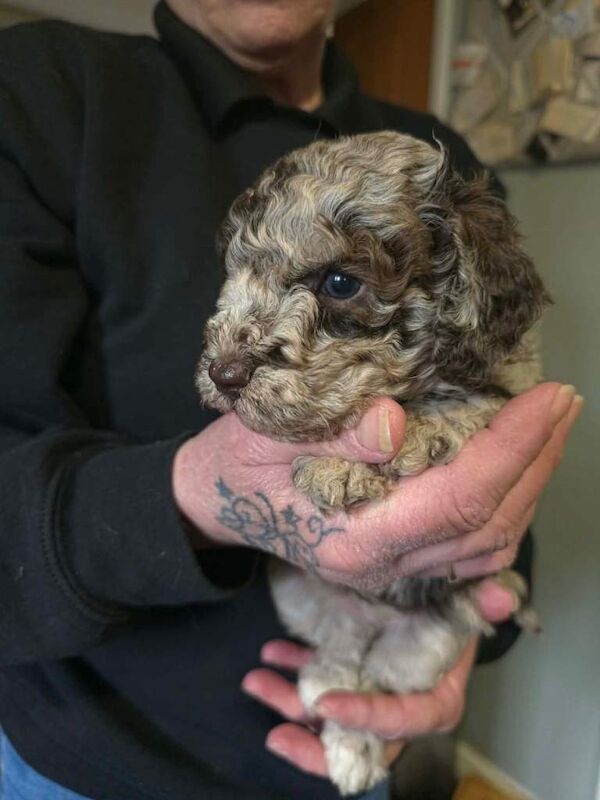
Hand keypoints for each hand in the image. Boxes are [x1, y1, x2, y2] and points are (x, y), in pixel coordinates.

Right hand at [173, 382, 579, 585]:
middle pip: (487, 524)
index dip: (513, 446)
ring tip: (549, 431)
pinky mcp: (391, 562)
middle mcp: (379, 565)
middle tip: (562, 404)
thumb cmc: (236, 460)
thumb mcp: (270, 433)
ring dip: (529, 487)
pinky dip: (504, 512)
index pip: (459, 496)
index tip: (547, 397)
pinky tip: (516, 475)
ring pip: (487, 544)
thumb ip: (335, 433)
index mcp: (352, 537)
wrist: (211, 499)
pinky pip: (469, 552)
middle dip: (537, 460)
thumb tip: (395, 422)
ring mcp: (387, 571)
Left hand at [242, 578, 516, 777]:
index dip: (368, 719)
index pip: (405, 718)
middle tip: (275, 734)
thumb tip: (505, 594)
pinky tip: (271, 651)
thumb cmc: (455, 602)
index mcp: (435, 693)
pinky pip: (318, 678)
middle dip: (315, 744)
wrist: (437, 592)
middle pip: (359, 738)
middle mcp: (398, 700)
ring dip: (288, 700)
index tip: (328, 705)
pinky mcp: (349, 668)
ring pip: (328, 712)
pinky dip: (291, 667)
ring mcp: (369, 688)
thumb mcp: (466, 600)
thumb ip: (483, 602)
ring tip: (255, 680)